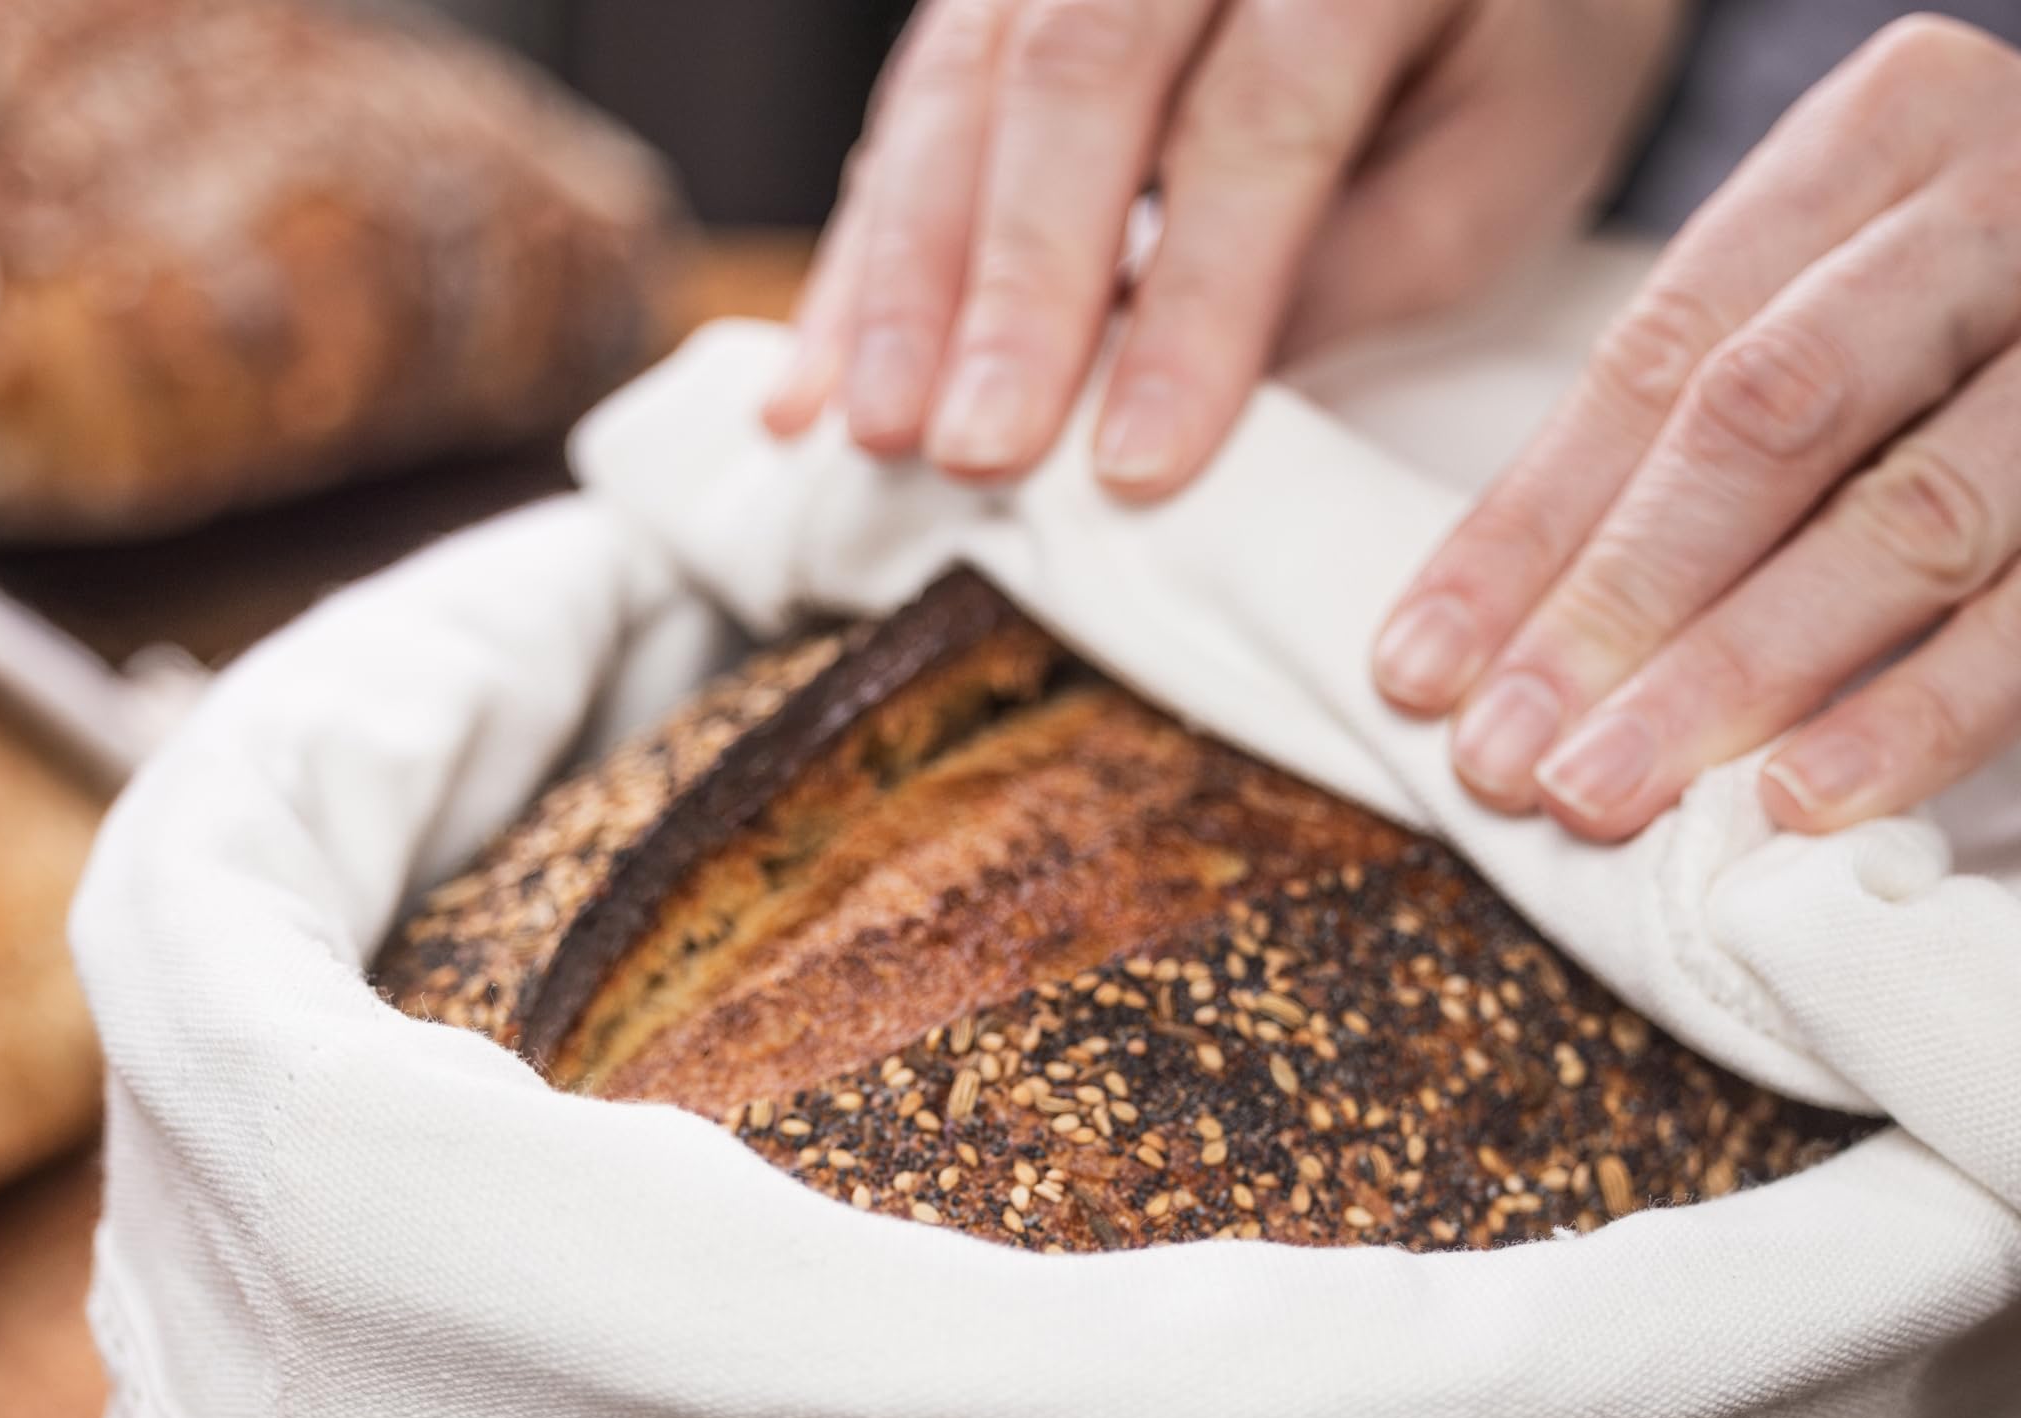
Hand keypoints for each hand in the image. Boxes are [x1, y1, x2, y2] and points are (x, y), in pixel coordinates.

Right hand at [763, 0, 1685, 497]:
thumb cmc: (1512, 39)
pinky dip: (863, 252)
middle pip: (1083, 70)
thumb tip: (1177, 396)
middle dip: (1012, 282)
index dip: (1195, 300)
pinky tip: (815, 378)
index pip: (1264, 115)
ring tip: (865, 429)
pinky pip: (915, 99)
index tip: (1135, 465)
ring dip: (903, 272)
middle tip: (970, 450)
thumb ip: (1358, 268)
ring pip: (967, 73)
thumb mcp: (1504, 156)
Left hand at [1376, 15, 2020, 841]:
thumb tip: (1457, 652)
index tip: (1421, 672)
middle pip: (1770, 422)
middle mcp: (2003, 208)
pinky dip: (1913, 715)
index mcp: (1881, 137)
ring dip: (1734, 677)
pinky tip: (1799, 798)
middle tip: (1506, 757)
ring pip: (1907, 521)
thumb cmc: (1943, 326)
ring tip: (1604, 791)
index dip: (1527, 528)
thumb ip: (1664, 427)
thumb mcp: (1808, 300)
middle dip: (1617, 605)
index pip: (1660, 356)